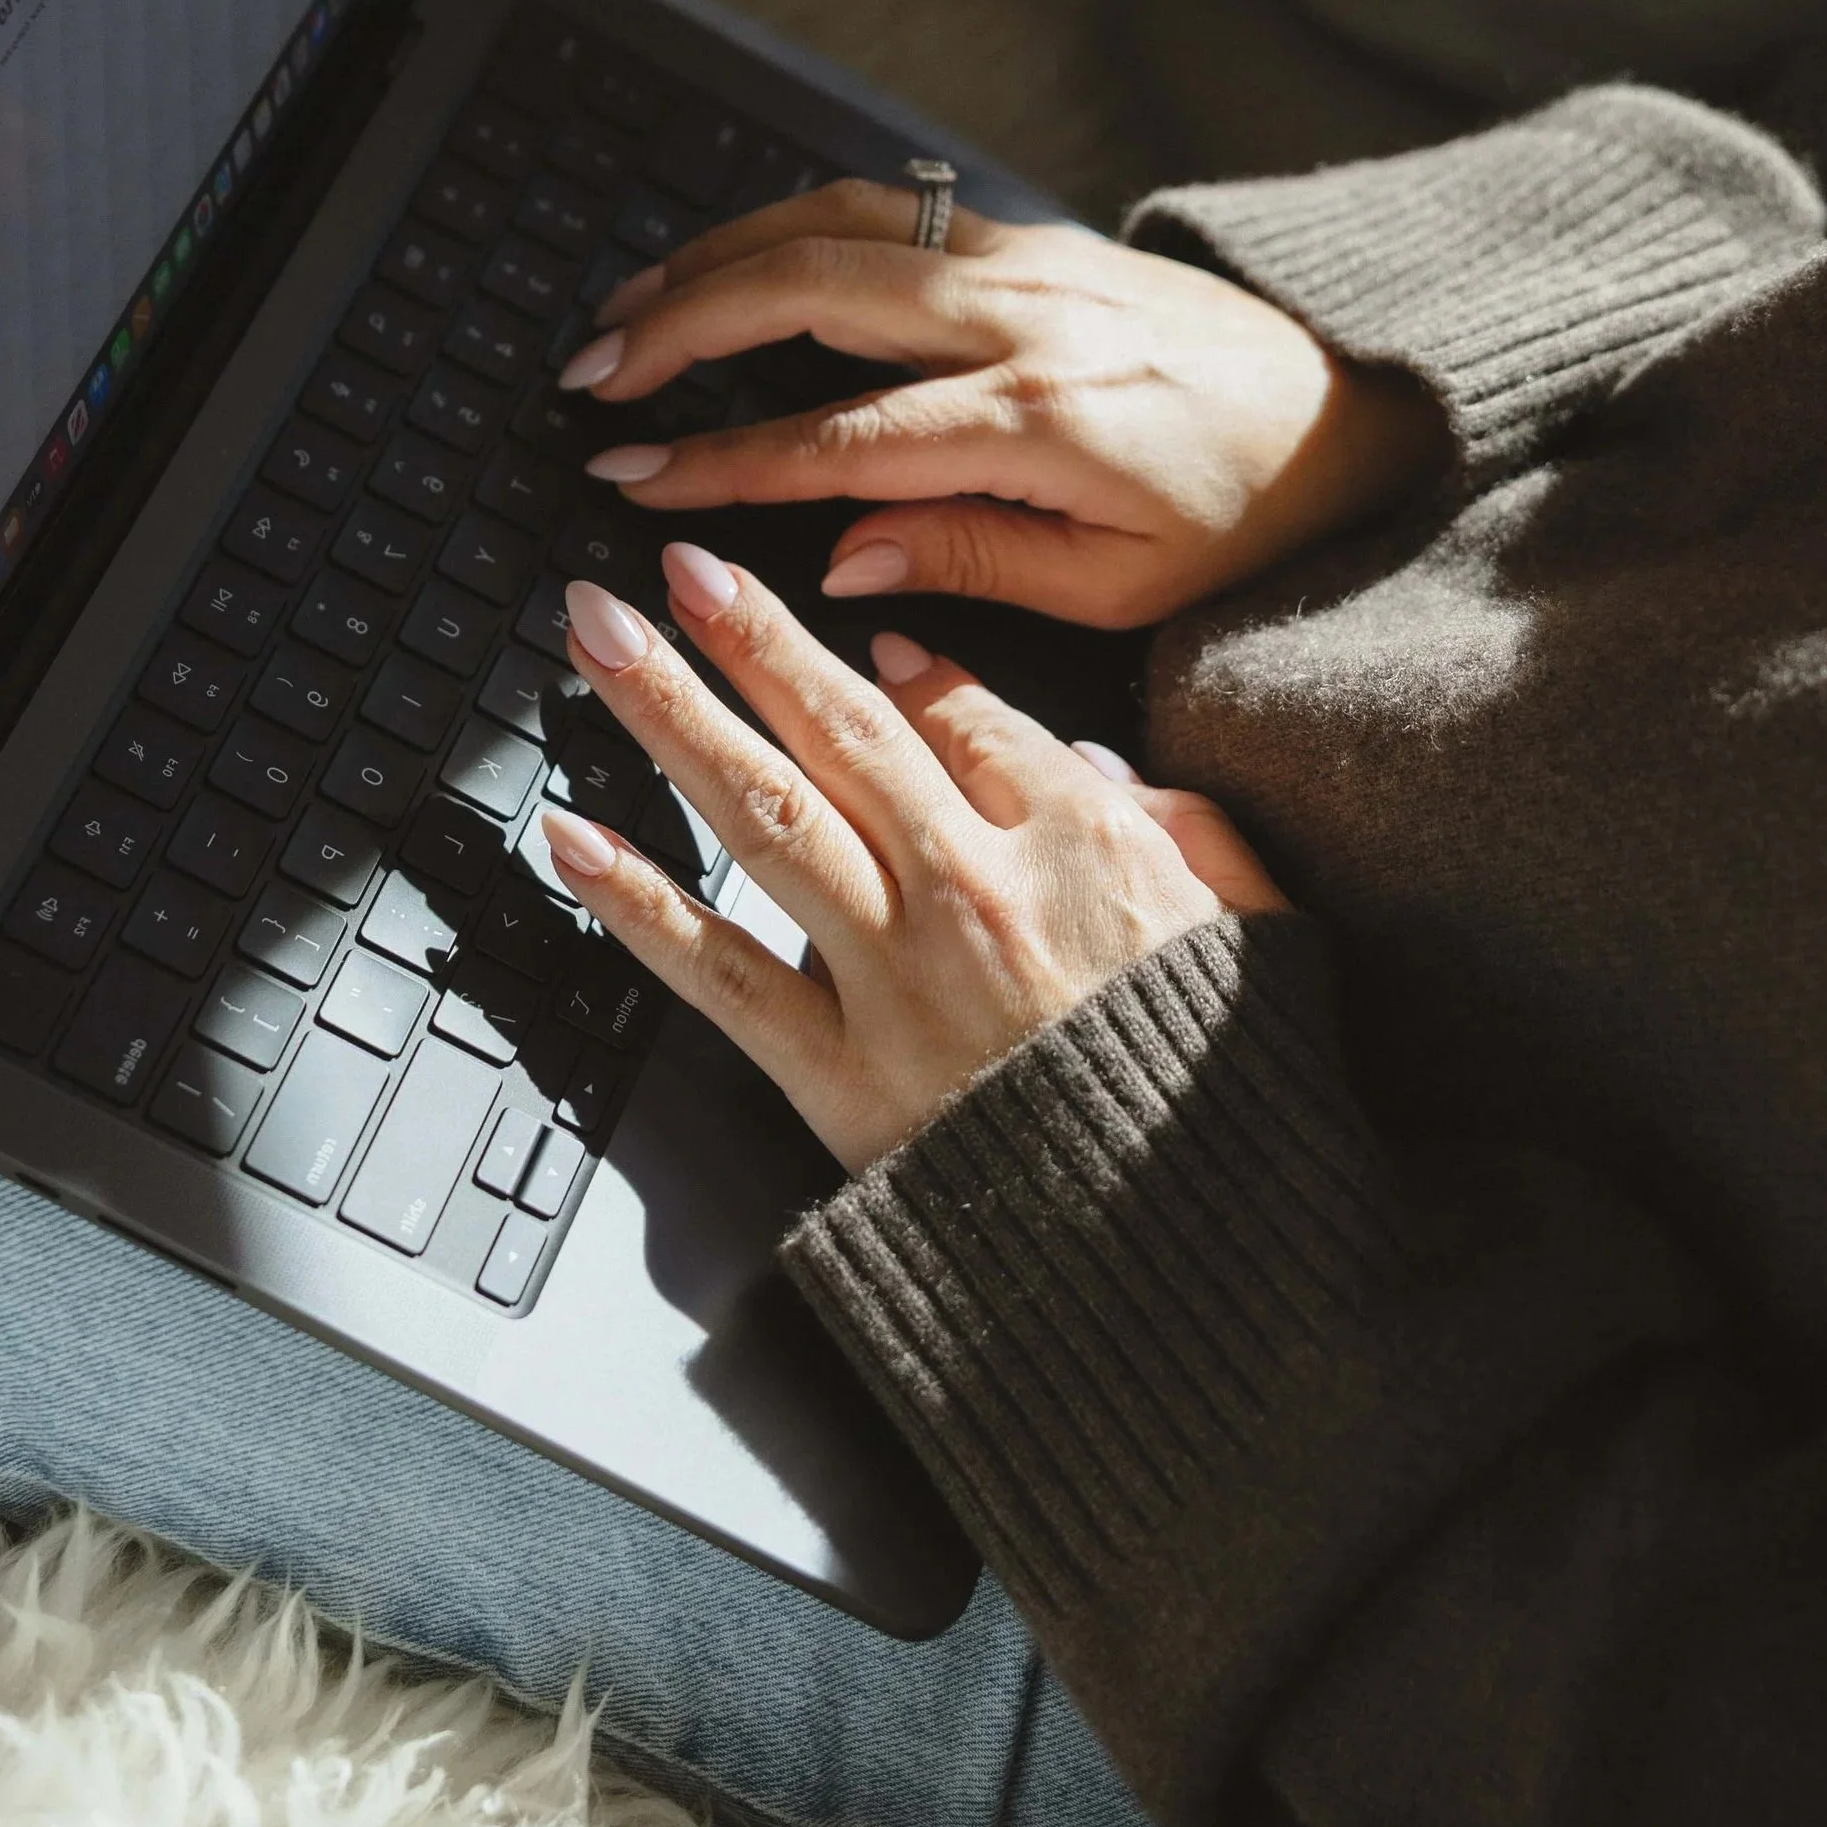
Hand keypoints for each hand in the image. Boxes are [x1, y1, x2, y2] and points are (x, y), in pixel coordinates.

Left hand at [540, 540, 1283, 1171]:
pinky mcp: (836, 1076)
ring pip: (763, 813)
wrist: (1181, 1257)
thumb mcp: (1256, 924)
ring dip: (670, 712)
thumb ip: (1187, 823)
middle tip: (674, 569)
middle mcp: (974, 890)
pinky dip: (636, 900)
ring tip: (597, 638)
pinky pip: (718, 972)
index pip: (966, 719)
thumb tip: (1084, 756)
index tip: (849, 632)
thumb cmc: (1222, 1100)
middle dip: (749, 636)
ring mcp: (894, 979)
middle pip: (842, 731)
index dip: (897, 668)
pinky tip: (569, 835)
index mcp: (1083, 843)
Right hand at [559, 180, 1447, 627]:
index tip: (632, 480)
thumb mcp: (1121, 586)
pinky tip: (731, 260)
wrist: (1355, 410)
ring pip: (834, 223)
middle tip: (588, 374)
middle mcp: (1021, 315)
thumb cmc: (1245, 513)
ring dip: (715, 257)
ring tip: (628, 306)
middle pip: (806, 291)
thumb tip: (835, 553)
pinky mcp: (1033, 234)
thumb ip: (969, 562)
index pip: (836, 436)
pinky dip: (787, 226)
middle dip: (677, 328)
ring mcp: (1025, 257)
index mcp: (1038, 418)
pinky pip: (884, 208)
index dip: (718, 461)